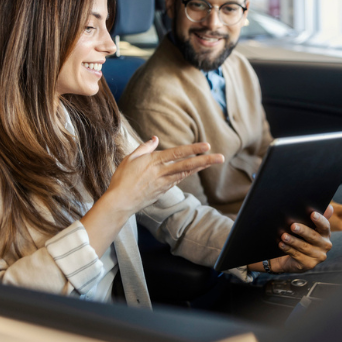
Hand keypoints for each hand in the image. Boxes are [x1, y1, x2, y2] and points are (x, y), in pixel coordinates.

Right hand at [103, 136, 223, 215]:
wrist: (120, 203)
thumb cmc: (122, 179)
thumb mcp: (130, 158)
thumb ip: (145, 148)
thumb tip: (155, 139)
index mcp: (154, 162)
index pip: (177, 153)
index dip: (193, 149)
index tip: (206, 146)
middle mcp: (162, 173)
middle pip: (187, 165)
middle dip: (205, 160)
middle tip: (220, 157)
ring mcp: (164, 183)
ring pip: (186, 173)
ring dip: (200, 166)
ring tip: (213, 160)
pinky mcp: (163, 191)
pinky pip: (178, 180)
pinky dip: (188, 174)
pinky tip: (196, 169)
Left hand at [268, 206, 332, 273]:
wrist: (293, 258)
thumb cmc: (301, 238)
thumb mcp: (309, 227)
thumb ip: (317, 217)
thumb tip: (329, 207)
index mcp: (326, 234)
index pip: (325, 226)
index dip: (319, 220)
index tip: (312, 214)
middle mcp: (325, 246)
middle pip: (313, 237)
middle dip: (302, 231)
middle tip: (293, 226)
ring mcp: (318, 257)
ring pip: (304, 247)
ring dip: (292, 241)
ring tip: (283, 235)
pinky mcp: (309, 265)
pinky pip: (297, 255)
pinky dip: (288, 249)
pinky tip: (281, 244)